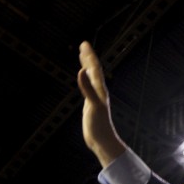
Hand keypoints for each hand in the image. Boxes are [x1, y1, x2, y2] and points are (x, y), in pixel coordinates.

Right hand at [77, 41, 126, 167]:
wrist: (102, 140)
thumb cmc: (99, 125)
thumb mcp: (92, 105)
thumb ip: (87, 88)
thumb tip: (81, 71)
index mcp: (99, 89)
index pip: (94, 68)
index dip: (89, 56)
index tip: (84, 44)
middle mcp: (98, 91)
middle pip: (93, 70)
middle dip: (88, 57)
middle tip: (83, 45)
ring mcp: (94, 97)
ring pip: (91, 78)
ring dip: (87, 66)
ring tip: (83, 56)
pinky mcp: (90, 104)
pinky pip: (87, 87)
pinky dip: (84, 79)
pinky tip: (82, 78)